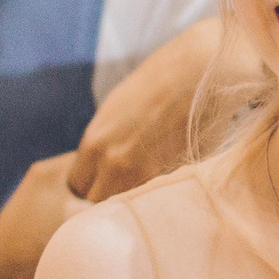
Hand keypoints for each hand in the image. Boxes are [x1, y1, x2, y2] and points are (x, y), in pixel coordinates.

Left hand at [68, 19, 225, 200]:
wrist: (202, 70)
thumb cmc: (160, 81)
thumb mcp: (115, 109)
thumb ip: (103, 143)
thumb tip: (100, 170)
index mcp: (95, 143)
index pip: (76, 186)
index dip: (91, 185)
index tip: (104, 181)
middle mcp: (114, 164)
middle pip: (96, 204)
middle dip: (108, 198)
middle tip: (126, 188)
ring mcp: (145, 176)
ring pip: (126, 208)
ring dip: (134, 203)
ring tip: (147, 189)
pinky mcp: (174, 179)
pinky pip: (156, 201)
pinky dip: (158, 199)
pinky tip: (167, 185)